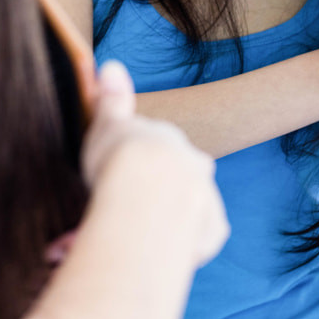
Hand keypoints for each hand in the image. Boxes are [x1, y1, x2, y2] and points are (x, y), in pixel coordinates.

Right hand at [80, 61, 227, 265]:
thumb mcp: (107, 123)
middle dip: (158, 193)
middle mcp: (196, 164)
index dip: (137, 165)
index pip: (159, 150)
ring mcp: (206, 197)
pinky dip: (180, 248)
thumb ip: (110, 98)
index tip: (117, 180)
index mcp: (171, 139)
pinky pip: (197, 241)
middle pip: (179, 179)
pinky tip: (155, 255)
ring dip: (169, 222)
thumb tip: (110, 64)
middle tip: (127, 212)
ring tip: (138, 239)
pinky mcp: (211, 232)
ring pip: (189, 210)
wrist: (143, 196)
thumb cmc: (119, 158)